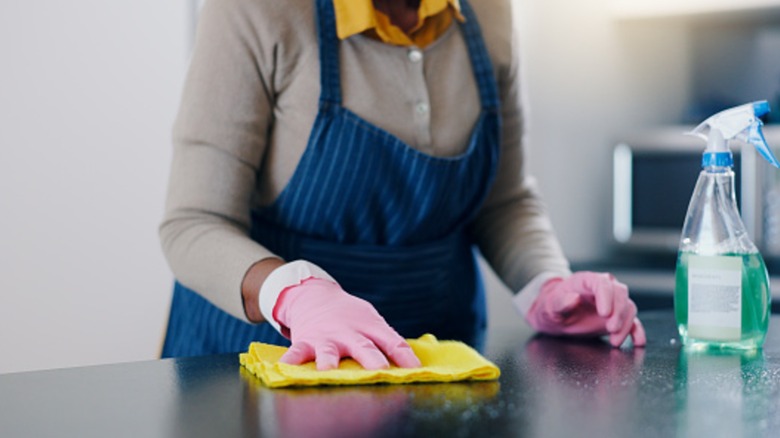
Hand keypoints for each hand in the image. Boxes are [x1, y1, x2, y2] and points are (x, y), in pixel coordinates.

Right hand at [273, 278, 421, 370]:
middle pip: (363, 347)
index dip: (404, 356)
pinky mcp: (305, 341)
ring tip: (328, 370)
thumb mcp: (372, 322)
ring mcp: (325, 338)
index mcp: (370, 328)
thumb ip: (390, 342)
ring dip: (328, 361)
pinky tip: (286, 368)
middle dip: (371, 359)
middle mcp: (349, 333)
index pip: (392, 341)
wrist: (314, 296)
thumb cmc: (350, 316)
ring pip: (328, 351)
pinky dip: (291, 360)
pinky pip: (296, 352)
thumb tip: (415, 366)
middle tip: (379, 370)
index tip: (415, 370)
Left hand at [525, 272, 645, 346]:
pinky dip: (637, 331)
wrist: (557, 316)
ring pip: (628, 307)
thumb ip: (561, 302)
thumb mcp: (551, 306)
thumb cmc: (552, 307)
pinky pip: (633, 321)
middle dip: (618, 312)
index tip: (604, 314)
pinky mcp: (618, 317)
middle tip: (611, 329)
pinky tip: (638, 341)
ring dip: (626, 324)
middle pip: (620, 294)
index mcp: (586, 280)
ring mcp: (612, 302)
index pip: (602, 283)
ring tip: (615, 341)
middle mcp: (603, 288)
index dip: (606, 297)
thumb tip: (573, 298)